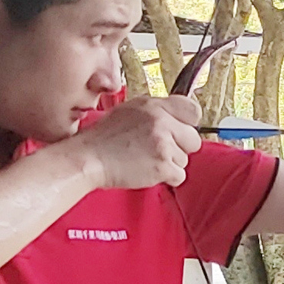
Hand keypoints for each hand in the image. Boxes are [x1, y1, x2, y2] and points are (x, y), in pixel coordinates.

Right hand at [73, 96, 202, 191]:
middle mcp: (160, 121)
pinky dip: (167, 178)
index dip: (188, 124)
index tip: (181, 131)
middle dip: (180, 148)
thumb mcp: (129, 111)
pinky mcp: (162, 165)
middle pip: (194, 139)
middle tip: (160, 151)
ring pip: (185, 159)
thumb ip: (155, 111)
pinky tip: (149, 171)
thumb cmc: (104, 138)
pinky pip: (180, 176)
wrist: (89, 159)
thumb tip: (175, 118)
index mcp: (153, 105)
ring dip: (170, 164)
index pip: (192, 110)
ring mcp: (163, 143)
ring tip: (147, 160)